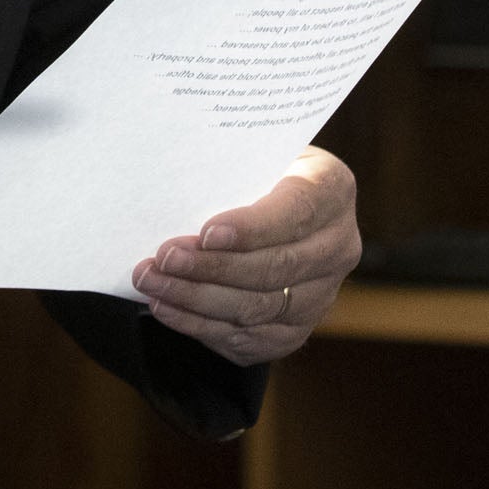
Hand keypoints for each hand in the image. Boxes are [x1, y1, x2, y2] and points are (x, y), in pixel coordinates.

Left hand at [129, 148, 360, 365]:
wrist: (272, 204)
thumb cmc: (253, 168)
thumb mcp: (252, 150)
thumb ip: (230, 165)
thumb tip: (176, 176)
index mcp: (332, 189)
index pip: (296, 212)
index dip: (252, 228)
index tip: (206, 233)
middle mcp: (338, 246)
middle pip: (275, 268)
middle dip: (211, 267)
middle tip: (163, 259)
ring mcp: (322, 294)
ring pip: (258, 309)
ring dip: (197, 298)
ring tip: (151, 282)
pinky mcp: (297, 328)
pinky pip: (249, 338)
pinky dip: (202, 326)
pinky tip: (166, 307)